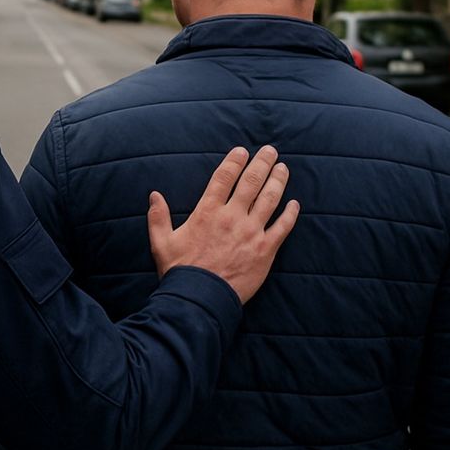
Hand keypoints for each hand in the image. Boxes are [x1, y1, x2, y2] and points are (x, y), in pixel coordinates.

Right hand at [147, 145, 297, 303]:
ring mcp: (251, 233)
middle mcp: (232, 217)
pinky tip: (295, 204)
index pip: (224, 177)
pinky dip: (290, 214)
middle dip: (262, 163)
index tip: (242, 151)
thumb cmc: (180, 271)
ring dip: (278, 181)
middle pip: (252, 182)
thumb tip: (154, 195)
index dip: (234, 161)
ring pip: (270, 199)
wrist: (200, 298)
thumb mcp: (161, 242)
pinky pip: (283, 227)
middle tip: (271, 151)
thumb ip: (158, 217)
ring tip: (283, 169)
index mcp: (208, 212)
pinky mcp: (265, 250)